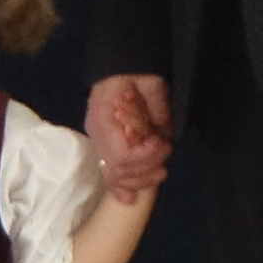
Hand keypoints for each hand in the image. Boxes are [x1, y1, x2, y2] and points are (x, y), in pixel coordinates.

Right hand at [83, 74, 173, 197]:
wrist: (119, 65)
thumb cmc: (136, 73)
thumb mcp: (152, 85)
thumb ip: (157, 111)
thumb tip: (162, 135)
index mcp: (105, 117)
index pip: (121, 154)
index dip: (145, 156)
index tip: (162, 143)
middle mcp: (98, 133)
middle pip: (116, 169)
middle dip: (145, 171)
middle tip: (165, 160)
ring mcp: (98, 140)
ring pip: (112, 174)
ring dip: (138, 180)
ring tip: (159, 173)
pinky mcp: (104, 144)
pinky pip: (108, 170)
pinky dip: (119, 186)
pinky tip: (129, 197)